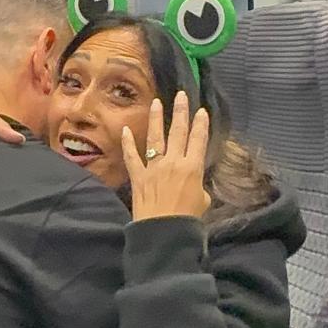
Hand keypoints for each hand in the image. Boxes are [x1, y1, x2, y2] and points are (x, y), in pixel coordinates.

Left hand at [122, 92, 210, 221]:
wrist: (163, 232)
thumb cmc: (187, 220)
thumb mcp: (202, 201)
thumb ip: (198, 186)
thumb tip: (191, 182)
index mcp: (192, 168)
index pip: (198, 140)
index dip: (201, 124)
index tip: (201, 110)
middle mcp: (173, 162)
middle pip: (178, 132)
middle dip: (181, 112)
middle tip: (181, 95)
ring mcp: (154, 168)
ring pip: (156, 138)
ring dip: (156, 119)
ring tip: (157, 102)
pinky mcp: (138, 177)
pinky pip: (132, 157)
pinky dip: (128, 143)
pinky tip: (126, 130)